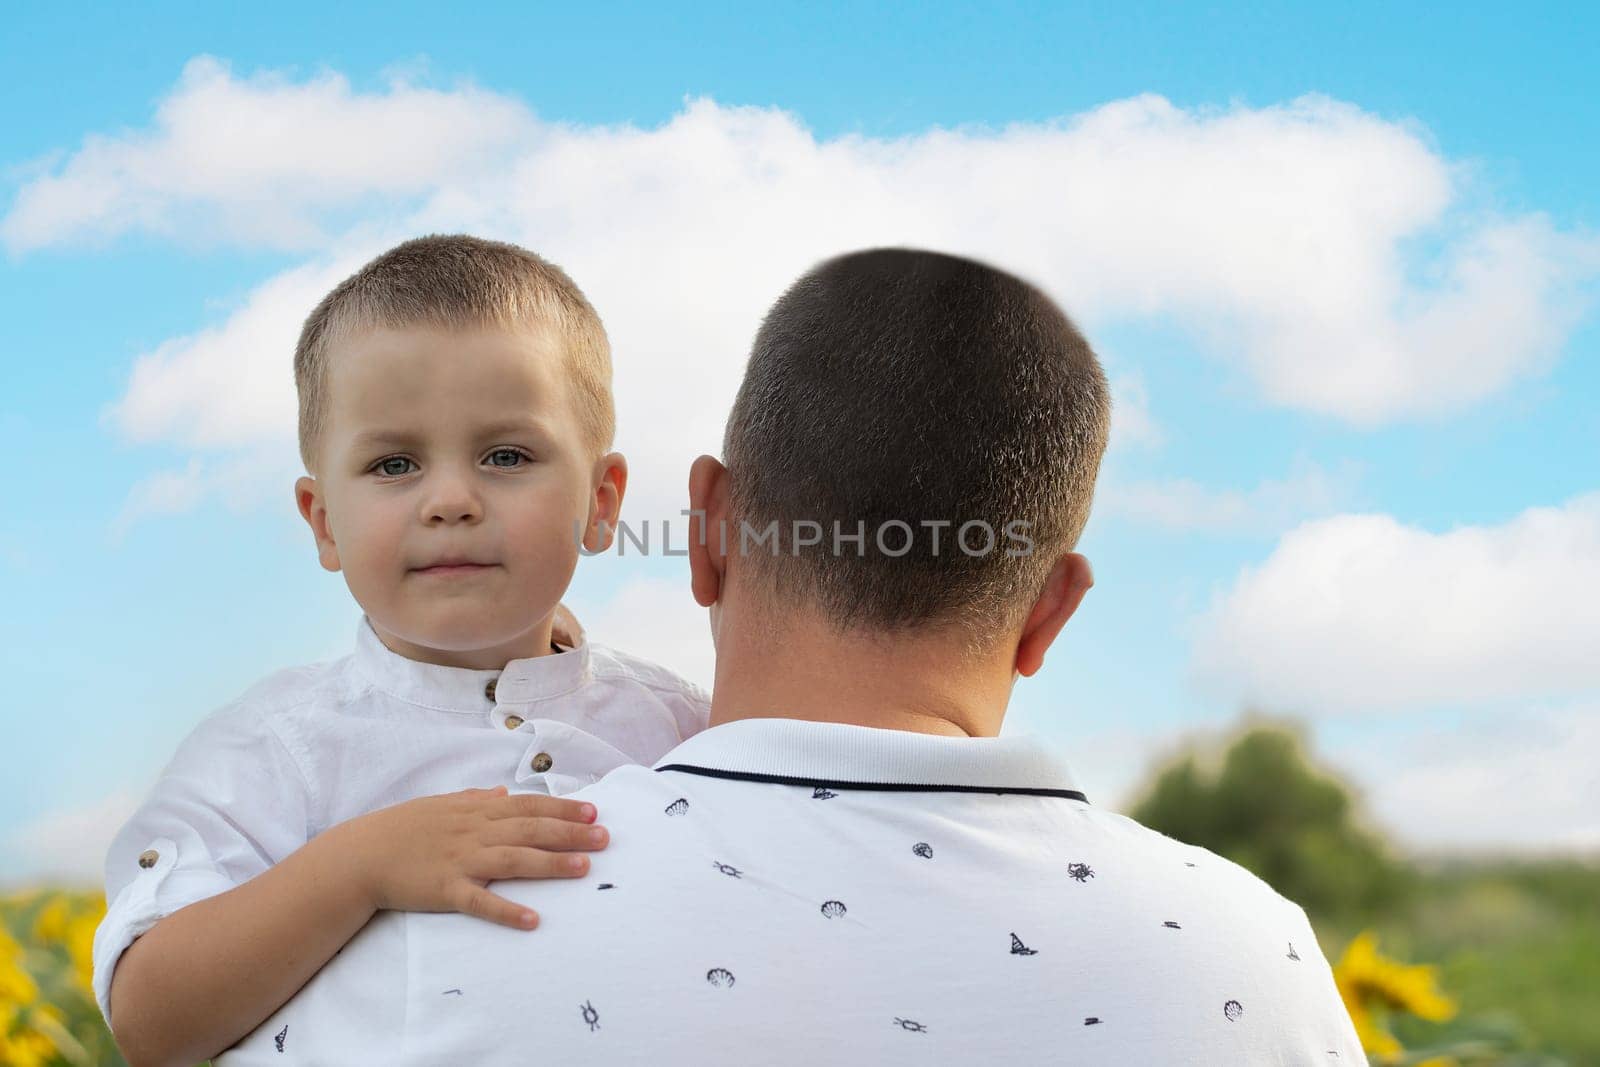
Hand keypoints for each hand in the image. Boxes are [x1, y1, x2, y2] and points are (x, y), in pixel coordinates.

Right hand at [340, 785, 605, 928]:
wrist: (361, 854)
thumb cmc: (403, 828)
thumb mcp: (441, 804)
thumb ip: (476, 798)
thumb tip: (503, 792)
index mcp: (476, 811)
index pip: (528, 806)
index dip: (562, 809)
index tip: (594, 811)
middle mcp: (474, 831)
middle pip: (530, 830)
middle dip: (570, 833)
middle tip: (604, 837)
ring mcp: (461, 860)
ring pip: (514, 860)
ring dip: (550, 865)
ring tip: (584, 869)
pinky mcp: (445, 890)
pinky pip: (480, 902)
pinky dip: (506, 911)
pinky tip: (532, 920)